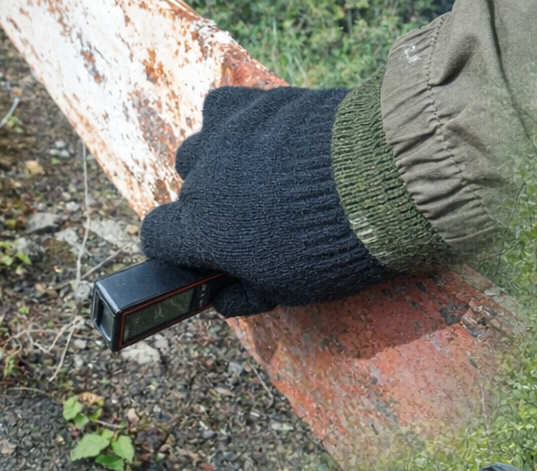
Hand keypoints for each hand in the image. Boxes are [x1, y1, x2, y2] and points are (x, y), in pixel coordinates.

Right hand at [140, 86, 387, 316]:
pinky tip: (264, 137)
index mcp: (203, 229)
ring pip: (201, 149)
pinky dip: (237, 123)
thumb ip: (248, 293)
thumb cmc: (333, 246)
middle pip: (186, 191)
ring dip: (220, 164)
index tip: (202, 251)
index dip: (178, 247)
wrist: (378, 183)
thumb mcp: (290, 288)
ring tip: (261, 177)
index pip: (158, 236)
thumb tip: (225, 300)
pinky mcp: (255, 104)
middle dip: (212, 207)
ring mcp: (227, 136)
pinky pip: (226, 110)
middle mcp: (204, 178)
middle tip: (255, 219)